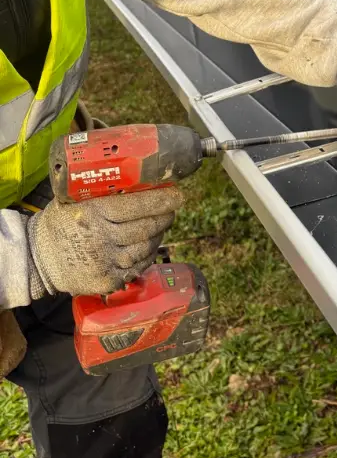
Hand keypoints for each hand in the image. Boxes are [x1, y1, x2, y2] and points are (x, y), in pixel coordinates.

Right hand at [26, 190, 182, 297]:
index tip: (177, 194)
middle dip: (164, 216)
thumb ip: (102, 192)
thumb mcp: (73, 199)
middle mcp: (100, 238)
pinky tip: (149, 244)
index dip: (160, 200)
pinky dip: (148, 254)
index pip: (135, 205)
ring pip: (145, 247)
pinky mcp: (109, 281)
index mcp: (92, 213)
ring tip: (162, 224)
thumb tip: (139, 177)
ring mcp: (106, 262)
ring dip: (158, 234)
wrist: (38, 259)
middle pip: (145, 227)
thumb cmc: (60, 223)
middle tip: (172, 208)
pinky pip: (139, 266)